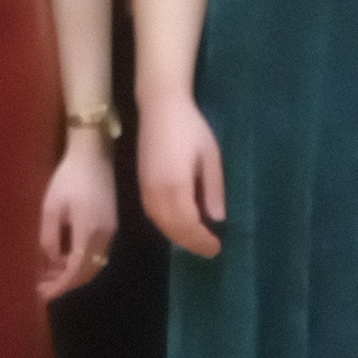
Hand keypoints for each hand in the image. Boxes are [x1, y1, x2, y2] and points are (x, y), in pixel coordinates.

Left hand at [38, 135, 117, 296]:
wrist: (94, 154)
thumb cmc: (68, 177)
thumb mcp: (51, 207)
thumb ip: (49, 239)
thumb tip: (51, 263)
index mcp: (89, 232)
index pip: (75, 271)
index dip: (59, 286)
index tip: (41, 295)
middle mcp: (105, 236)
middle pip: (87, 272)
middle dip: (64, 284)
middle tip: (42, 288)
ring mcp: (112, 231)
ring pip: (94, 264)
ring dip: (73, 274)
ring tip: (49, 276)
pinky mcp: (112, 225)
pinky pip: (97, 253)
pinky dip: (80, 262)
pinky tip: (64, 259)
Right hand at [139, 93, 226, 257]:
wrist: (160, 107)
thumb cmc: (191, 128)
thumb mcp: (211, 157)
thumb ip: (213, 189)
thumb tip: (216, 218)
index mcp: (175, 187)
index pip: (188, 225)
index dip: (202, 240)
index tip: (217, 247)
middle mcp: (156, 193)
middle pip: (172, 230)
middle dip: (191, 243)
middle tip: (210, 249)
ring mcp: (145, 189)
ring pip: (160, 224)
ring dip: (178, 237)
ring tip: (197, 240)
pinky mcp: (141, 184)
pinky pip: (153, 215)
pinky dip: (167, 225)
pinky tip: (179, 225)